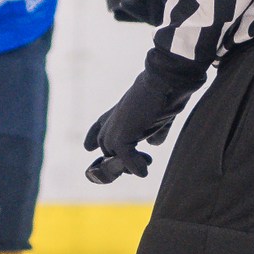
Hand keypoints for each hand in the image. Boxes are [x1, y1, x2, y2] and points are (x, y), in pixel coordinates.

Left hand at [84, 50, 209, 182]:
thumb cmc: (165, 95)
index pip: (100, 125)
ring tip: (147, 163)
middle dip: (118, 160)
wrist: (164, 84)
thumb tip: (154, 144)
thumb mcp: (160, 117)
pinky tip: (144, 170)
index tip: (87, 147)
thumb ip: (155, 131)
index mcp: (120, 111)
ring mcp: (114, 129)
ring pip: (111, 155)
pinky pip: (123, 158)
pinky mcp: (120, 137)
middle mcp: (113, 120)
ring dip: (128, 165)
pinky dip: (134, 166)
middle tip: (143, 164)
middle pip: (105, 146)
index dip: (93, 137)